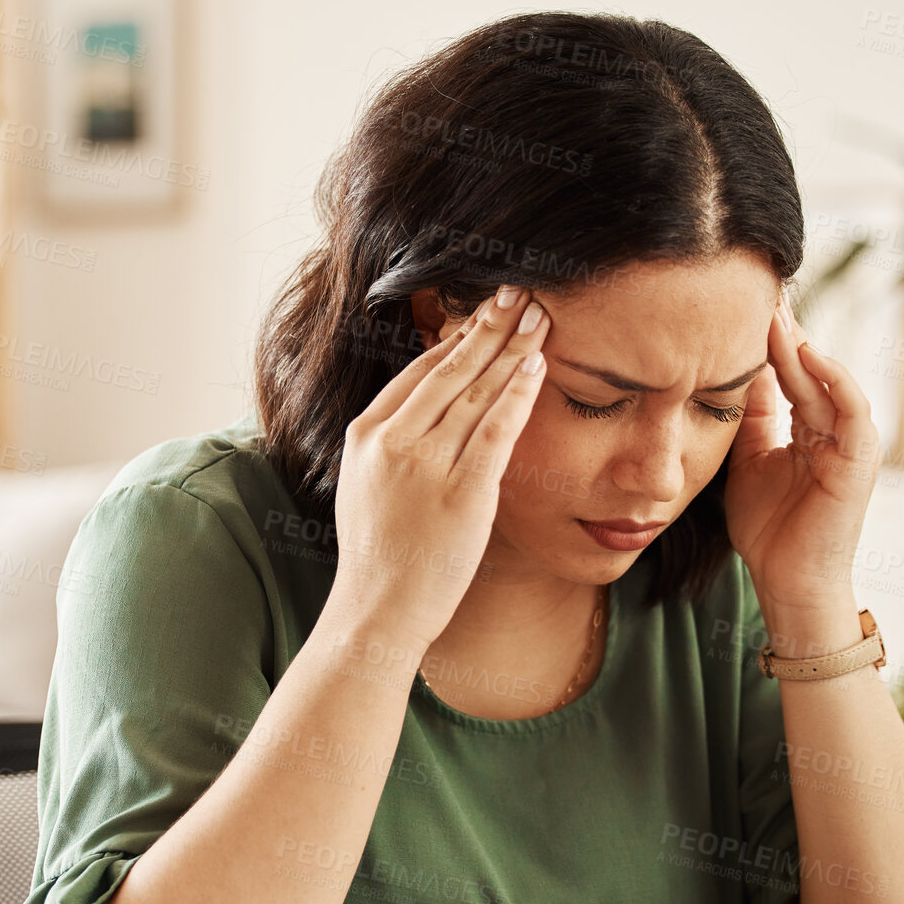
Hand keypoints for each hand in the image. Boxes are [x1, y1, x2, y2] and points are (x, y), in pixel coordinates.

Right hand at [330, 284, 551, 654]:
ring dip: (511, 350)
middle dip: (489, 327)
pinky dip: (517, 395)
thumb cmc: (379, 555)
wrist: (377, 610)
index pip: (417, 372)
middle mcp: (393, 442)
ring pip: (476, 394)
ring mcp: (426, 466)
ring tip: (538, 317)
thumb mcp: (365, 486)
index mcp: (365, 436)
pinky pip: (495, 431)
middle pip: (450, 371)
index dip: (456, 339)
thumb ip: (390, 445)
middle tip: (519, 293)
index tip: (483, 315)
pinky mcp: (461, 492)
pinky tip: (536, 367)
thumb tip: (425, 410)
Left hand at [723, 292, 879, 612]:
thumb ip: (748, 418)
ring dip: (801, 347)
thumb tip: (734, 370)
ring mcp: (850, 442)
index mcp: (807, 429)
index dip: (768, 342)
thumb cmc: (768, 530)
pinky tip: (807, 354)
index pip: (788, 373)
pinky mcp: (861, 459)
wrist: (787, 581)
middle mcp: (832, 429)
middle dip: (784, 332)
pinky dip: (833, 379)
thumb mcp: (747, 461)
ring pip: (826, 382)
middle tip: (759, 292)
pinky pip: (852, 408)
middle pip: (807, 369)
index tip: (741, 306)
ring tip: (775, 316)